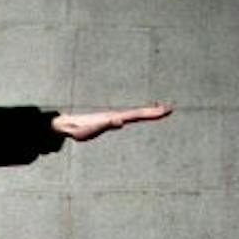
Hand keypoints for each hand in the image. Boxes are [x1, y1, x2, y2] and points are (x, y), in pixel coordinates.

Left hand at [52, 103, 172, 141]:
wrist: (68, 125)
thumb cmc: (80, 129)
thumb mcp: (93, 129)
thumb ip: (106, 125)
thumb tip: (120, 121)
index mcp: (116, 117)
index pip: (138, 114)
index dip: (151, 113)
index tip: (165, 111)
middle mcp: (117, 116)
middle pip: (139, 113)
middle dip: (154, 112)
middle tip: (170, 109)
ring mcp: (114, 118)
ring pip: (135, 115)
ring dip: (148, 113)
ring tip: (161, 111)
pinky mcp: (110, 122)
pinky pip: (128, 118)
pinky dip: (138, 117)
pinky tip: (139, 117)